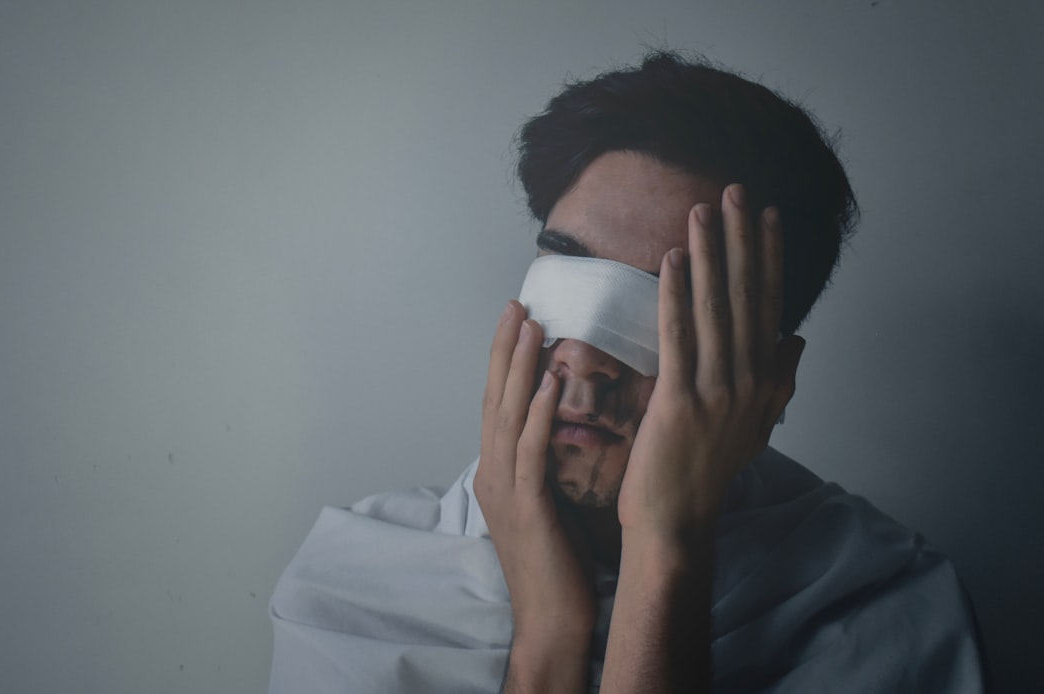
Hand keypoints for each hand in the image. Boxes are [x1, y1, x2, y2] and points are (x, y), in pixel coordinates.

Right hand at [473, 301, 595, 651]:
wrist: (553, 620)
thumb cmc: (559, 563)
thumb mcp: (548, 503)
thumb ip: (544, 465)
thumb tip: (560, 427)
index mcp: (497, 471)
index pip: (498, 403)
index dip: (505, 359)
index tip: (518, 318)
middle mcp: (492, 473)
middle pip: (494, 398)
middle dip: (504, 349)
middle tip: (517, 304)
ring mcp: (504, 490)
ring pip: (508, 415)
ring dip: (519, 368)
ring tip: (532, 326)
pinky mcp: (526, 507)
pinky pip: (530, 450)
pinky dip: (538, 413)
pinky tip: (550, 382)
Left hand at [617, 184, 805, 539]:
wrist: (677, 519)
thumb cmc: (707, 472)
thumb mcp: (755, 426)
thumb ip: (780, 380)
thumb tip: (799, 337)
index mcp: (763, 380)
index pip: (769, 305)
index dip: (768, 257)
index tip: (767, 215)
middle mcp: (747, 380)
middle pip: (746, 297)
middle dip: (741, 240)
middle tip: (735, 191)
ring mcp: (716, 390)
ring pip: (716, 309)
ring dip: (711, 255)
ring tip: (703, 210)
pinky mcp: (681, 401)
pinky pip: (679, 336)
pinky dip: (677, 294)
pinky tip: (674, 258)